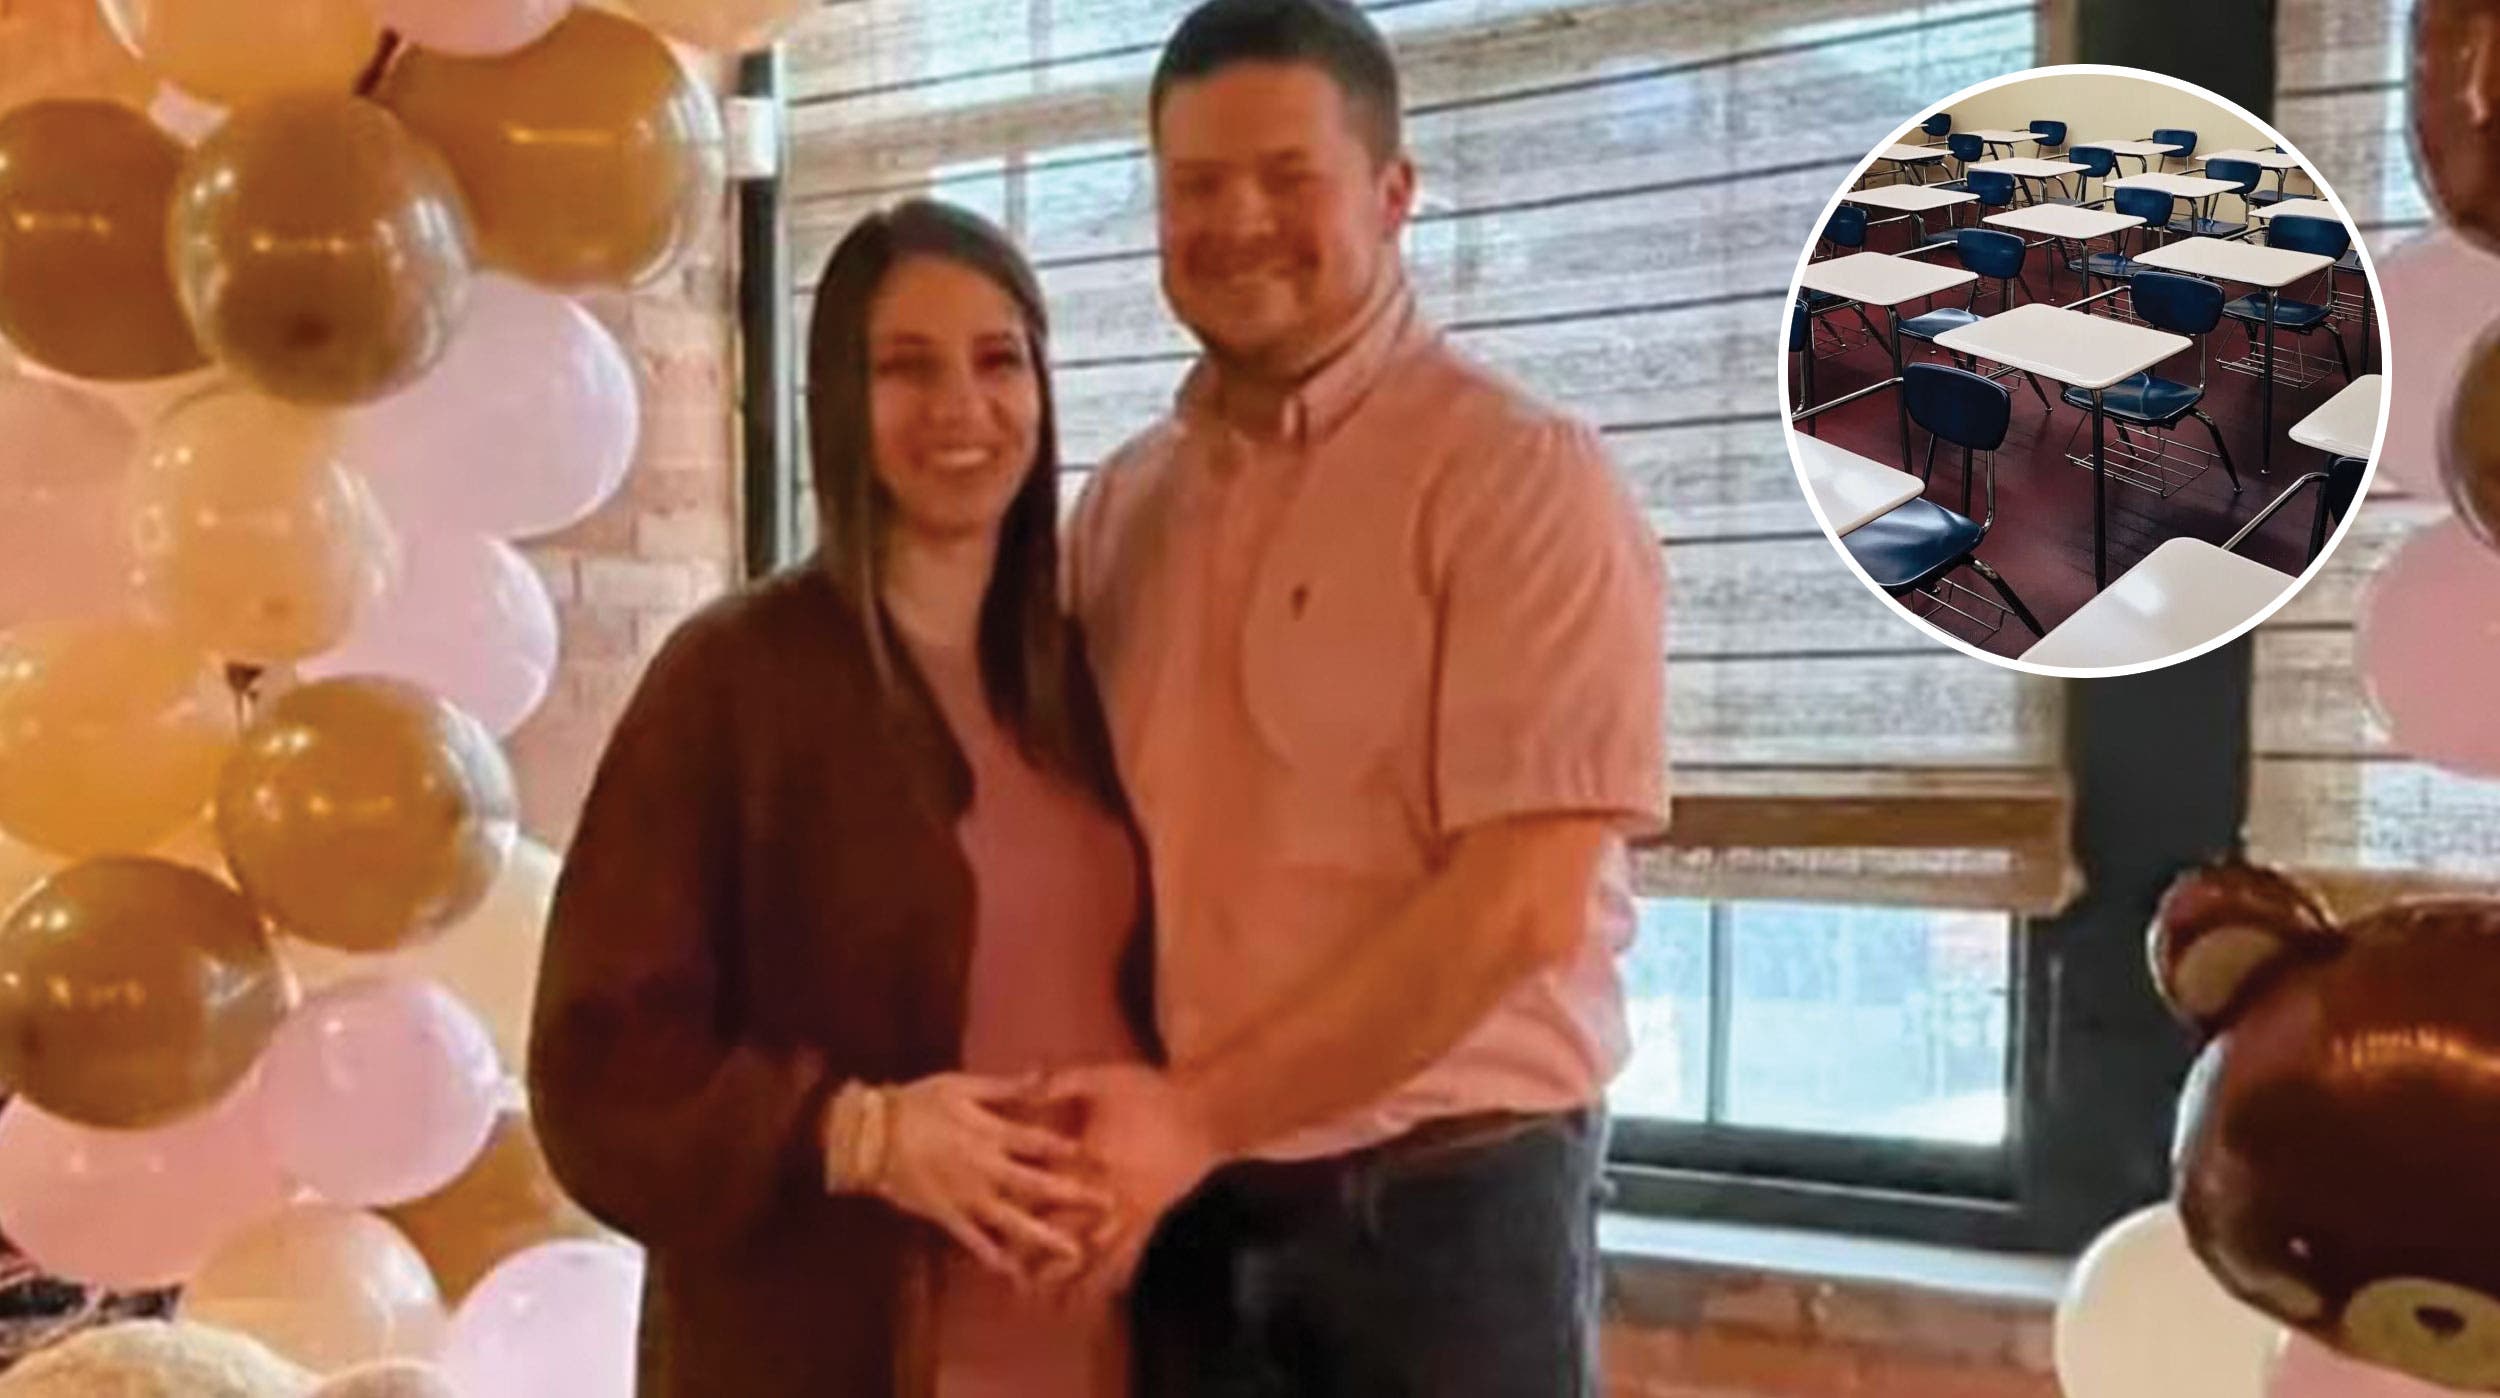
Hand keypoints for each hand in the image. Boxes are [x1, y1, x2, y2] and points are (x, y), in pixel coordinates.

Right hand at [838, 1073, 1114, 1289]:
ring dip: (1044, 1236)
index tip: (1102, 1158)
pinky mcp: (945, 1215)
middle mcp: (984, 1168)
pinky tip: (1014, 1271)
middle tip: (1108, 1206)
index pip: (1039, 1142)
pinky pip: (973, 1239)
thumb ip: (1003, 1087)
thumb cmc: (916, 1103)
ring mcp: (965, 1196)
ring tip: (1075, 1252)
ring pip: (1011, 1220)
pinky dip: (992, 1255)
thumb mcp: (961, 1086)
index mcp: (989, 1132)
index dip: (1071, 1150)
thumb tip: (1041, 1075)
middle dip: (1073, 1195)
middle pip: (1036, 1184)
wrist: (868, 1135)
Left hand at [1036, 1064, 1226, 1305]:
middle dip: (1038, 1259)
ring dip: (1071, 1278)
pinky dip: (1112, 1276)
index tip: (994, 1231)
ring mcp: (1132, 1210)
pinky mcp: (1152, 1216)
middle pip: (1065, 1233)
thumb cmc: (1154, 1093)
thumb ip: (1060, 1083)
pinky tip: (1100, 1295)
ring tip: (1047, 1300)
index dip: (1016, 1213)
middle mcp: (1108, 1193)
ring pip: (1094, 1254)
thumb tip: (1023, 1084)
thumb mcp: (1103, 1077)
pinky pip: (1129, 1253)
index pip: (1044, 1192)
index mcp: (1089, 1159)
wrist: (1207, 1111)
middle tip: (1012, 1282)